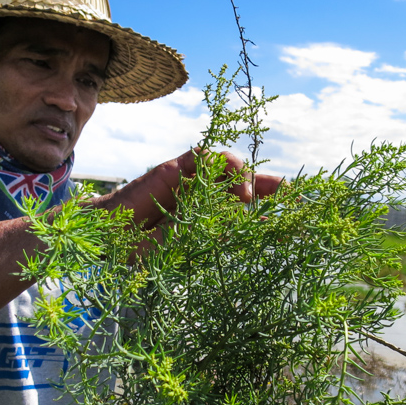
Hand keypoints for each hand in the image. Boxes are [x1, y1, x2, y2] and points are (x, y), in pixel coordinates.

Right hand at [88, 149, 281, 230]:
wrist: (106, 234)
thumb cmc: (141, 249)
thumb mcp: (184, 245)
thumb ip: (211, 229)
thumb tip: (245, 217)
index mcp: (211, 217)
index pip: (247, 208)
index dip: (272, 207)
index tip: (299, 215)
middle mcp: (206, 196)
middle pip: (247, 182)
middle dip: (272, 185)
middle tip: (295, 194)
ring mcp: (192, 180)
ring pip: (230, 166)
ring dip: (246, 178)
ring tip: (247, 199)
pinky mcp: (176, 166)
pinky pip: (206, 155)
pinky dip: (224, 165)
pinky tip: (229, 184)